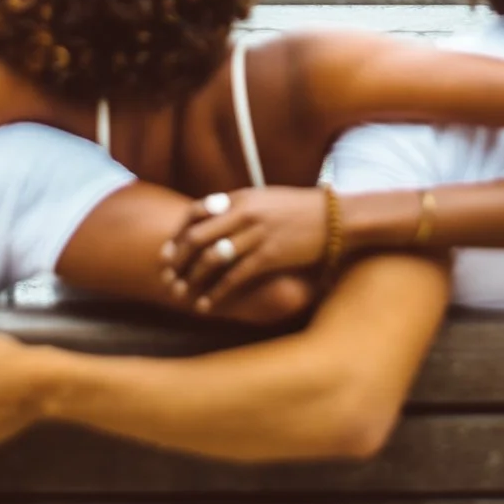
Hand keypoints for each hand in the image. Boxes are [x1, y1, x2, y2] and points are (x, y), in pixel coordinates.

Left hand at [163, 187, 327, 311]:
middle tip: (166, 278)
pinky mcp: (270, 256)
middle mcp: (244, 214)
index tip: (167, 253)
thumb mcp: (266, 199)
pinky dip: (217, 294)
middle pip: (196, 238)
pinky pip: (235, 278)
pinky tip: (207, 305)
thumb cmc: (301, 210)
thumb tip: (212, 220)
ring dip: (191, 280)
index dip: (176, 235)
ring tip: (181, 296)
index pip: (194, 213)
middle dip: (176, 261)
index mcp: (240, 198)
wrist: (337, 218)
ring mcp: (256, 235)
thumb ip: (239, 208)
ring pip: (211, 260)